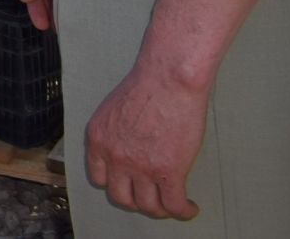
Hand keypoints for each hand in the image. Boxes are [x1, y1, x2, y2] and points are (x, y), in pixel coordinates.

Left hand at [85, 63, 206, 220]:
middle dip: (136, 201)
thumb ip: (114, 132)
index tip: (128, 184)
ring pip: (149, 206)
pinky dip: (183, 211)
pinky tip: (191, 208)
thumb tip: (126, 147)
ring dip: (161, 209)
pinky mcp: (168, 172)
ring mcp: (141, 167)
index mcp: (98, 140)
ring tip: (173, 203)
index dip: (115, 184)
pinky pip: (174, 205)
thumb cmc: (147, 85)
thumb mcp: (113, 109)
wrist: (168, 79)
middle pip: (121, 197)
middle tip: (151, 197)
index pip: (98, 178)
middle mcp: (115, 157)